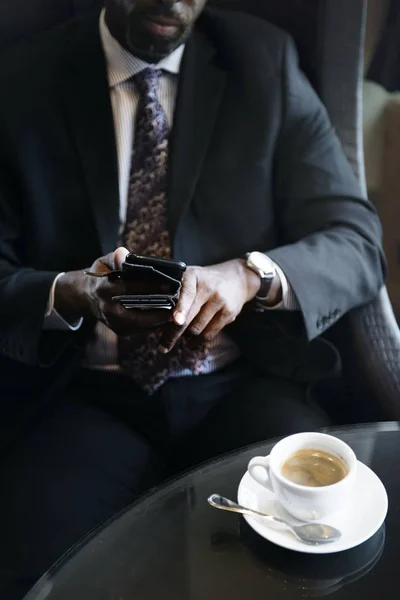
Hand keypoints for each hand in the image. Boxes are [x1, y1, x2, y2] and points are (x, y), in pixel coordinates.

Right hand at [54, 247, 172, 334]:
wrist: (87, 297)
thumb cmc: (100, 276)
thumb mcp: (103, 263)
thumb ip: (114, 258)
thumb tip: (123, 254)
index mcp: (102, 290)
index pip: (128, 289)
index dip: (148, 287)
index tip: (168, 284)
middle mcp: (108, 310)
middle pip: (138, 313)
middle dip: (161, 308)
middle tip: (180, 301)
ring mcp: (115, 324)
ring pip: (144, 324)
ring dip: (162, 317)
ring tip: (180, 308)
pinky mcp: (122, 331)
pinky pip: (144, 328)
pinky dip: (158, 321)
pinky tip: (172, 313)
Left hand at [159, 259, 262, 352]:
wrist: (236, 278)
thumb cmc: (205, 280)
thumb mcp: (190, 277)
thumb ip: (176, 290)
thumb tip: (156, 312)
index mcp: (194, 276)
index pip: (188, 293)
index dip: (181, 308)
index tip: (176, 320)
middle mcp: (208, 287)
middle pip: (190, 316)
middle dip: (174, 333)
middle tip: (163, 346)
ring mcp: (220, 301)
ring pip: (198, 328)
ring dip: (186, 337)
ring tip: (180, 337)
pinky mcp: (229, 313)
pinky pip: (210, 333)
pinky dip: (198, 340)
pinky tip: (192, 341)